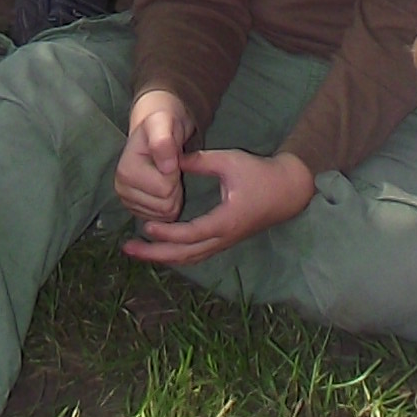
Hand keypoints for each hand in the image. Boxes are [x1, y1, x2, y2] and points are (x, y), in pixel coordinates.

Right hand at [113, 89, 191, 223]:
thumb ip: (163, 141)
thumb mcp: (163, 124)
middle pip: (165, 206)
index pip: (165, 190)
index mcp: (125, 172)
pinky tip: (164, 188)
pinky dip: (169, 206)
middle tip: (170, 168)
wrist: (156, 130)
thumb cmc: (161, 126)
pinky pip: (162, 219)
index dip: (175, 174)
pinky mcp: (136, 209)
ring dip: (174, 197)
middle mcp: (122, 190)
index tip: (171, 159)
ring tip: (167, 176)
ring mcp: (128, 202)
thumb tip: (167, 167)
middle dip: (175, 188)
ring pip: (165, 215)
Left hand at [120, 143, 316, 266]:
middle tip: (128, 248)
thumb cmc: (260, 174)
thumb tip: (172, 158)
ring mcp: (224, 242)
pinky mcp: (224, 240)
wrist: (288, 191)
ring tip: (139, 251)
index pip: (189, 235)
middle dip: (155, 254)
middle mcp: (222, 238)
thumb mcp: (230, 161)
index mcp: (224, 222)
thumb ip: (200, 161)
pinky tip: (162, 249)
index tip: (146, 227)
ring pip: (190, 258)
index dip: (166, 233)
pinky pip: (197, 253)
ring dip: (163, 256)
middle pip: (185, 255)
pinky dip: (177, 253)